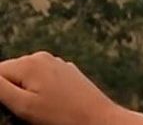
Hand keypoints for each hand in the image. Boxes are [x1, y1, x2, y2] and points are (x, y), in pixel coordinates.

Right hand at [0, 52, 142, 124]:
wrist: (99, 119)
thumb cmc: (61, 116)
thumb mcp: (23, 105)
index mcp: (29, 63)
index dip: (0, 94)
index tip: (12, 108)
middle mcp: (42, 57)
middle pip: (10, 75)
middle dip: (11, 93)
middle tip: (24, 112)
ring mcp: (57, 64)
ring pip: (27, 79)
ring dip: (25, 94)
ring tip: (39, 111)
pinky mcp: (66, 73)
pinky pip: (43, 81)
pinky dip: (40, 93)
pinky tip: (51, 107)